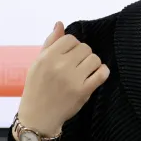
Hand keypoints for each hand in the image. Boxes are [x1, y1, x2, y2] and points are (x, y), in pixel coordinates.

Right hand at [16, 22, 109, 137]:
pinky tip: (97, 75)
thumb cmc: (37, 88)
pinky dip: (102, 72)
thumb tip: (59, 24)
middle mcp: (60, 66)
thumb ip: (50, 43)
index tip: (69, 55)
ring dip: (92, 64)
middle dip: (83, 54)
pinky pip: (102, 74)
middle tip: (76, 65)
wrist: (38, 117)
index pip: (70, 38)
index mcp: (47, 57)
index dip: (72, 45)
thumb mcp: (37, 64)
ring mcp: (72, 79)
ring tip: (84, 72)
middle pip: (84, 47)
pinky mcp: (83, 91)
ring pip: (94, 59)